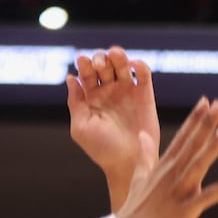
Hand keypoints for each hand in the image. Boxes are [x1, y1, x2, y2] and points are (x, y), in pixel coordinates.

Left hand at [68, 46, 160, 179]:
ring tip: (116, 55)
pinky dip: (139, 65)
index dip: (84, 63)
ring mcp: (128, 93)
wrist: (129, 162)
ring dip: (118, 56)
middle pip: (104, 65)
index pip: (87, 73)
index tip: (83, 61)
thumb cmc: (102, 149)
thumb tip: (71, 78)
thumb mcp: (81, 126)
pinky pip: (143, 75)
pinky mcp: (146, 96)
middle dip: (101, 58)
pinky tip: (134, 65)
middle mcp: (109, 93)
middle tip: (100, 64)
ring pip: (122, 65)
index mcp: (91, 98)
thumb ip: (75, 102)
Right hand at [115, 98, 217, 217]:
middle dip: (205, 124)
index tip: (206, 101)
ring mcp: (179, 191)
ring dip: (212, 147)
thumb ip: (145, 156)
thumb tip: (143, 135)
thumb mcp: (138, 177)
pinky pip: (207, 198)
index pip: (182, 137)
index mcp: (164, 166)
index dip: (195, 119)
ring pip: (198, 165)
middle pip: (191, 144)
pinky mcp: (186, 209)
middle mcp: (172, 174)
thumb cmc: (135, 208)